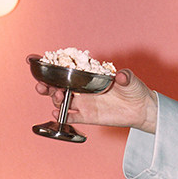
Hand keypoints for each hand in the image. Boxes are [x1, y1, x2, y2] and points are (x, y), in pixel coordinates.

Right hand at [34, 67, 157, 131]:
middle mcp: (82, 89)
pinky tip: (57, 114)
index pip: (66, 70)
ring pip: (61, 100)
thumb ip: (125, 76)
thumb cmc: (135, 90)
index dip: (50, 66)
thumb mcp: (131, 79)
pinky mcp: (87, 116)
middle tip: (42, 86)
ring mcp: (84, 102)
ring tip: (58, 97)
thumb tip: (121, 75)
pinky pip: (70, 117)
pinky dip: (62, 116)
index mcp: (87, 76)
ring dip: (54, 99)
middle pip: (58, 86)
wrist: (142, 109)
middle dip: (46, 85)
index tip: (35, 61)